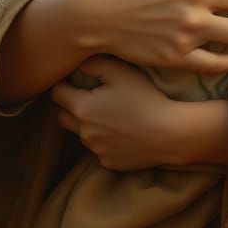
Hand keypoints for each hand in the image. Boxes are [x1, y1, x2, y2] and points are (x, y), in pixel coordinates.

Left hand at [51, 56, 179, 169]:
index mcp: (82, 108)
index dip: (64, 84)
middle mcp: (84, 132)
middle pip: (62, 116)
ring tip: (110, 113)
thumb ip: (94, 64)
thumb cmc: (146, 98)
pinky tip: (122, 131)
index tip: (74, 80)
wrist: (170, 134)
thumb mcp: (120, 72)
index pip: (57, 94)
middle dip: (70, 105)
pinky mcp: (109, 163)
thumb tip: (78, 64)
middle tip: (88, 96)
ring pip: (81, 134)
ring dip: (88, 123)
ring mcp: (95, 150)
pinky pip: (99, 149)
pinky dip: (104, 140)